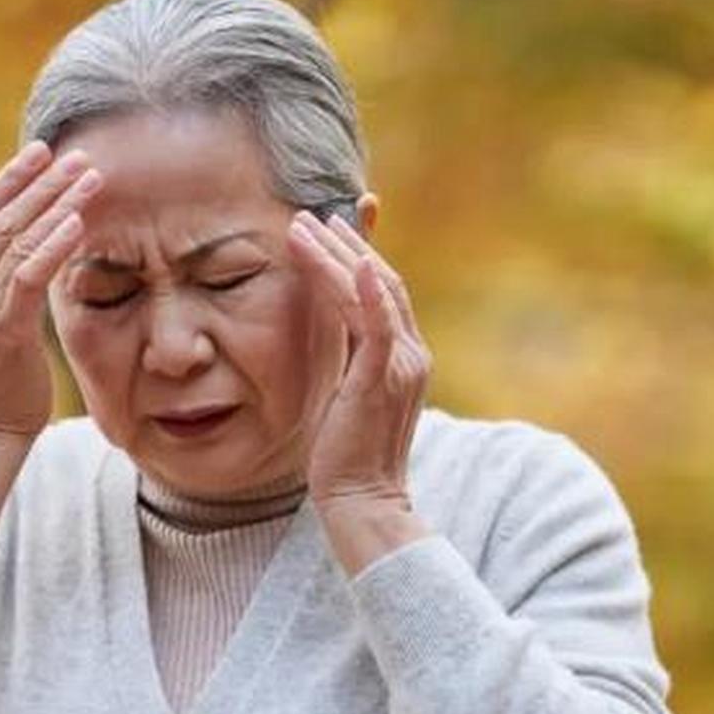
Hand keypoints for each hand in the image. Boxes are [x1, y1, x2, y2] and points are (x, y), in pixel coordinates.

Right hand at [0, 141, 101, 442]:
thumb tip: (33, 242)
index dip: (9, 180)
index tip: (39, 152)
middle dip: (39, 181)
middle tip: (75, 155)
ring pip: (16, 239)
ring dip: (56, 203)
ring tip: (89, 177)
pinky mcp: (0, 330)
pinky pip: (28, 275)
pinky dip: (53, 243)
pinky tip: (77, 221)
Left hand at [286, 207, 431, 510]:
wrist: (363, 499)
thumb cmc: (348, 455)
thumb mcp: (347, 395)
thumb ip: (349, 361)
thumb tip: (332, 337)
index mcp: (405, 356)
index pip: (383, 290)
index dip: (358, 254)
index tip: (328, 226)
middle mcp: (412, 354)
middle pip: (381, 281)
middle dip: (344, 243)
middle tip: (308, 214)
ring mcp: (401, 365)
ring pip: (372, 293)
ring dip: (337, 256)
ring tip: (302, 228)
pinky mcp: (381, 380)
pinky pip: (378, 327)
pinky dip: (369, 293)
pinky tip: (357, 262)